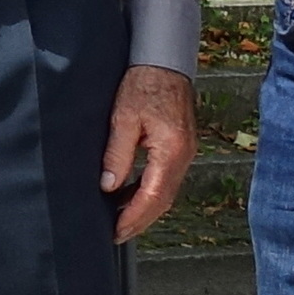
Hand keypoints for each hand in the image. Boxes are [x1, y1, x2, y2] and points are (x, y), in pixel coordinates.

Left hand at [101, 65, 194, 240]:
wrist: (163, 61)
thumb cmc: (143, 84)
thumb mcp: (123, 119)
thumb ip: (117, 155)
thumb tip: (108, 186)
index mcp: (171, 151)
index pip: (154, 196)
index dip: (134, 217)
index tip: (116, 232)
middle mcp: (184, 156)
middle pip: (163, 200)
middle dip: (140, 219)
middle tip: (116, 233)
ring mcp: (185, 152)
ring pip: (166, 191)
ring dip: (144, 207)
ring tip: (118, 218)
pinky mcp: (180, 147)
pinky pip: (165, 178)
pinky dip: (149, 191)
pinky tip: (129, 194)